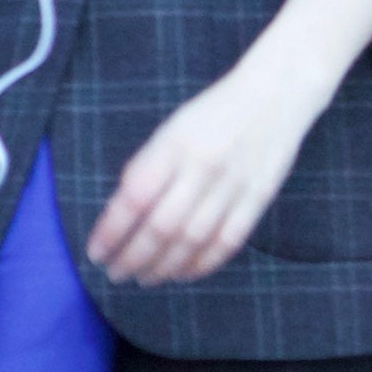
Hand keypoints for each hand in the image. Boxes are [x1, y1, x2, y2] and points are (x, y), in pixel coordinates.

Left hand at [88, 54, 320, 284]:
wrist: (275, 93)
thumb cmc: (214, 113)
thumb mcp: (172, 129)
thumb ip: (147, 168)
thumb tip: (119, 216)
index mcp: (175, 144)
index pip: (134, 197)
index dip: (111, 231)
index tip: (96, 252)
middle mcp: (203, 166)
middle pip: (162, 226)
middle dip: (133, 257)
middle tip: (116, 273)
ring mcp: (234, 184)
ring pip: (192, 240)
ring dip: (163, 267)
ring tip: (145, 278)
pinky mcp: (258, 198)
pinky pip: (227, 241)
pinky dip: (202, 264)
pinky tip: (183, 273)